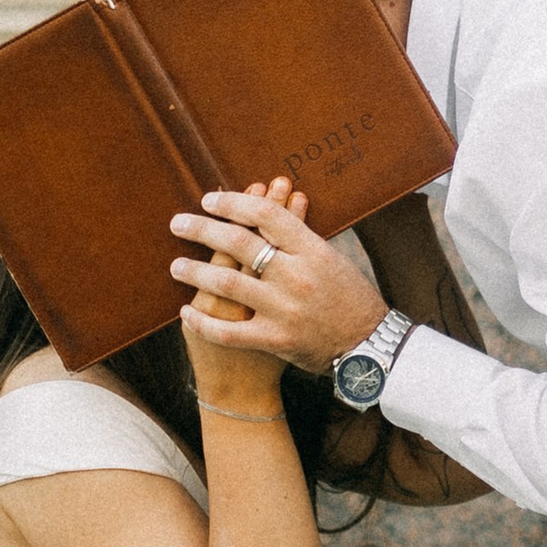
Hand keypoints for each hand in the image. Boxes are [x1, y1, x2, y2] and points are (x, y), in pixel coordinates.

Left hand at [172, 184, 387, 375]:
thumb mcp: (332, 258)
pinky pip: (228, 332)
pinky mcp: (275, 340)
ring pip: (227, 284)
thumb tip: (271, 205)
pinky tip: (186, 313)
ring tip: (176, 265)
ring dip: (195, 272)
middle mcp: (296, 276)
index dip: (233, 203)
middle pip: (239, 244)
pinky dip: (203, 322)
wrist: (370, 346)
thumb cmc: (351, 298)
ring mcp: (284, 309)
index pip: (265, 215)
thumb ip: (299, 237)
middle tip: (178, 223)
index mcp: (313, 250)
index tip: (210, 199)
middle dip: (202, 230)